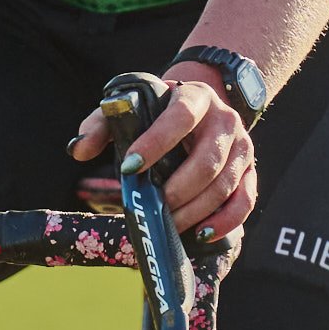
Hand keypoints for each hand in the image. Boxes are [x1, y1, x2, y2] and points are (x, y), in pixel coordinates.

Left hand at [67, 65, 256, 244]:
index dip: (156, 143)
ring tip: (169, 224)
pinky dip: (224, 221)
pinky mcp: (250, 172)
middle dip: (177, 189)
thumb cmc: (159, 111)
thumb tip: (78, 150)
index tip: (129, 167)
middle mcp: (225, 120)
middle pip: (207, 160)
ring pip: (225, 185)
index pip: (180, 117)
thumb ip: (101, 123)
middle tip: (152, 206)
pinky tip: (199, 232)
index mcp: (195, 96)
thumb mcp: (132, 107)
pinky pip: (244, 201)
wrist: (200, 106)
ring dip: (195, 211)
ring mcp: (242, 147)